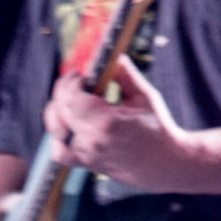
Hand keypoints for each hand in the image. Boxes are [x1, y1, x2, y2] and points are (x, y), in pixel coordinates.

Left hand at [45, 57, 206, 191]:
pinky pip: (60, 152)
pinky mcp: (86, 163)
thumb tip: (113, 56)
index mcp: (106, 122)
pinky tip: (69, 125)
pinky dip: (57, 137)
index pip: (72, 97)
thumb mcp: (145, 96)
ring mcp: (87, 154)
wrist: (164, 163)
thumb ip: (126, 74)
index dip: (72, 81)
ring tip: (71, 99)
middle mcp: (92, 140)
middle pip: (61, 110)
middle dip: (64, 89)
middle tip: (76, 79)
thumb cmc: (157, 128)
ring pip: (55, 130)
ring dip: (58, 110)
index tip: (82, 73)